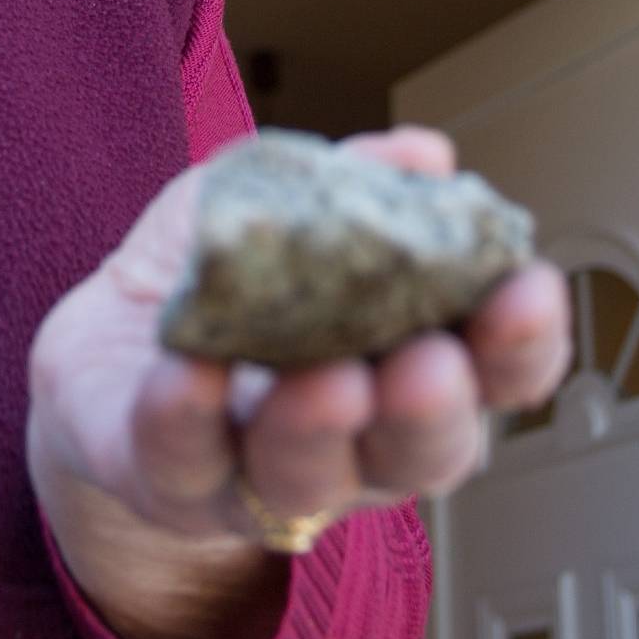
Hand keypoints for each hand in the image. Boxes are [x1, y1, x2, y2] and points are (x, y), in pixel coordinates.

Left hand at [26, 129, 568, 638]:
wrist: (110, 347)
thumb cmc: (224, 283)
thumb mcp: (283, 202)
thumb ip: (351, 180)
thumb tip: (422, 155)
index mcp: (406, 369)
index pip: (493, 376)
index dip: (523, 343)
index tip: (528, 287)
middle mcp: (357, 444)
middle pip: (421, 454)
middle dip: (432, 410)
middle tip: (429, 363)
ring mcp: (263, 478)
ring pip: (308, 480)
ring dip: (320, 429)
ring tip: (324, 379)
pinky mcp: (169, 483)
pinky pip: (183, 462)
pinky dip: (186, 417)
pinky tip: (186, 371)